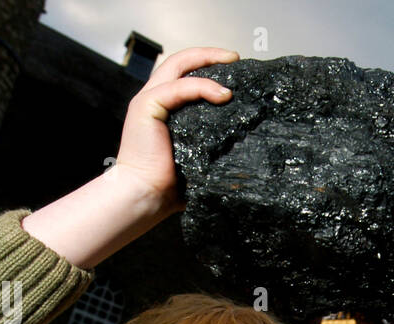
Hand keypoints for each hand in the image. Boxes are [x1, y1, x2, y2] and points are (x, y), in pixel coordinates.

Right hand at [113, 46, 239, 218]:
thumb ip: (213, 144)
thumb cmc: (169, 186)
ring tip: (233, 64)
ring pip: (179, 65)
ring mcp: (148, 100)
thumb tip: (248, 147)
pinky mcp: (147, 107)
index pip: (184, 74)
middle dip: (209, 55)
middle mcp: (154, 98)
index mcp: (163, 108)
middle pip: (181, 61)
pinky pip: (179, 88)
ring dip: (207, 61)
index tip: (234, 70)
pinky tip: (223, 95)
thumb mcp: (198, 157)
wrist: (145, 197)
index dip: (207, 67)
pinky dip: (203, 87)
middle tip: (235, 58)